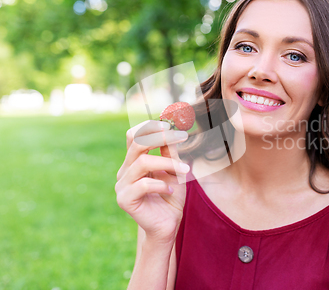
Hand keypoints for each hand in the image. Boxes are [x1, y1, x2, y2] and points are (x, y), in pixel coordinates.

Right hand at [116, 120, 189, 243]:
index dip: (150, 126)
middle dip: (161, 137)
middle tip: (182, 137)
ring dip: (168, 163)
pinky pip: (142, 184)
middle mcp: (125, 170)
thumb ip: (170, 152)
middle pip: (137, 143)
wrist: (168, 224)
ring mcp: (122, 185)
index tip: (171, 125)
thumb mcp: (174, 170)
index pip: (135, 135)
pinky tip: (170, 190)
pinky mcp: (124, 200)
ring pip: (142, 162)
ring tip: (185, 172)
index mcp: (134, 161)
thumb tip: (170, 128)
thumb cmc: (171, 196)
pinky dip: (161, 185)